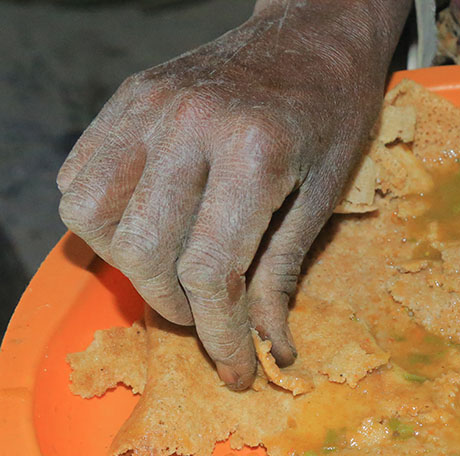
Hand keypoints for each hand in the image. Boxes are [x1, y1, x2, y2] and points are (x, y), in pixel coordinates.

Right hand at [57, 0, 409, 388]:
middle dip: (177, 308)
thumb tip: (269, 348)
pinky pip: (82, 177)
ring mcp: (150, 105)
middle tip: (209, 320)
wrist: (313, 36)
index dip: (220, 335)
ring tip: (176, 280)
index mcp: (253, 152)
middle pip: (145, 250)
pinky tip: (148, 234)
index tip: (236, 370)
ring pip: (95, 217)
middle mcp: (190, 124)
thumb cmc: (332, 117)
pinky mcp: (128, 97)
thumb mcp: (325, 197)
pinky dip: (103, 222)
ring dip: (130, 269)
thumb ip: (283, 271)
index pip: (211, 272)